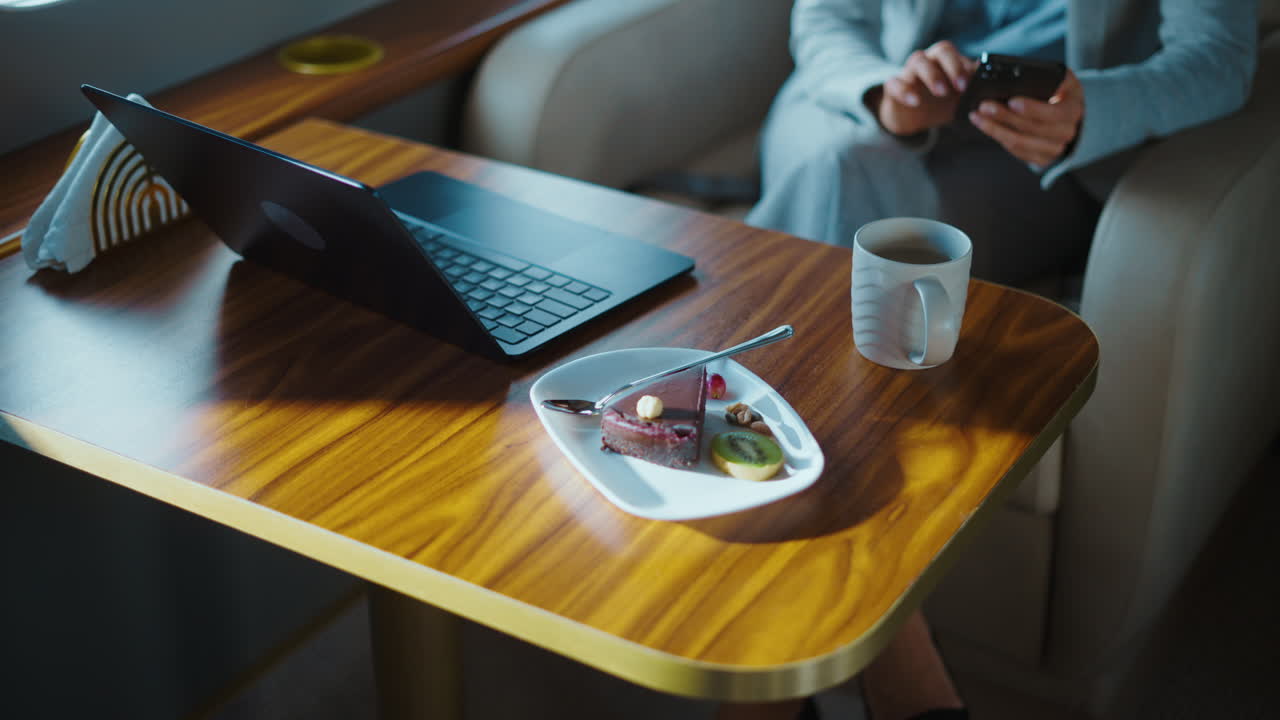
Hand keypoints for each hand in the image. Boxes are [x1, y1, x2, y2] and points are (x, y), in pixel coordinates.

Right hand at [872, 41, 976, 136]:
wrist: (911, 118)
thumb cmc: (938, 104)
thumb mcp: (958, 100)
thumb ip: (974, 93)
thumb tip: (996, 92)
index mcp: (946, 61)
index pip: (957, 54)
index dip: (965, 65)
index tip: (972, 84)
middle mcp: (929, 61)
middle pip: (941, 50)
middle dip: (953, 66)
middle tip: (962, 86)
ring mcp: (909, 72)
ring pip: (918, 61)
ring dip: (932, 75)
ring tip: (941, 92)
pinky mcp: (893, 87)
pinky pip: (895, 83)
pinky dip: (904, 90)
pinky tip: (914, 101)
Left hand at [968, 68, 1084, 167]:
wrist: (1067, 117)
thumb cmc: (1060, 93)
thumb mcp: (1062, 78)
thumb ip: (1053, 76)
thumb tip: (1037, 78)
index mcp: (1072, 110)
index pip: (1053, 113)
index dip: (1031, 108)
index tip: (1012, 100)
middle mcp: (1066, 132)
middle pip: (1031, 129)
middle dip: (1005, 117)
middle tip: (984, 106)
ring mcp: (1053, 149)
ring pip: (1020, 142)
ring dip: (995, 129)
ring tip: (977, 116)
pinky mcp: (1040, 159)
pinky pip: (1015, 151)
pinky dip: (998, 137)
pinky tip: (985, 126)